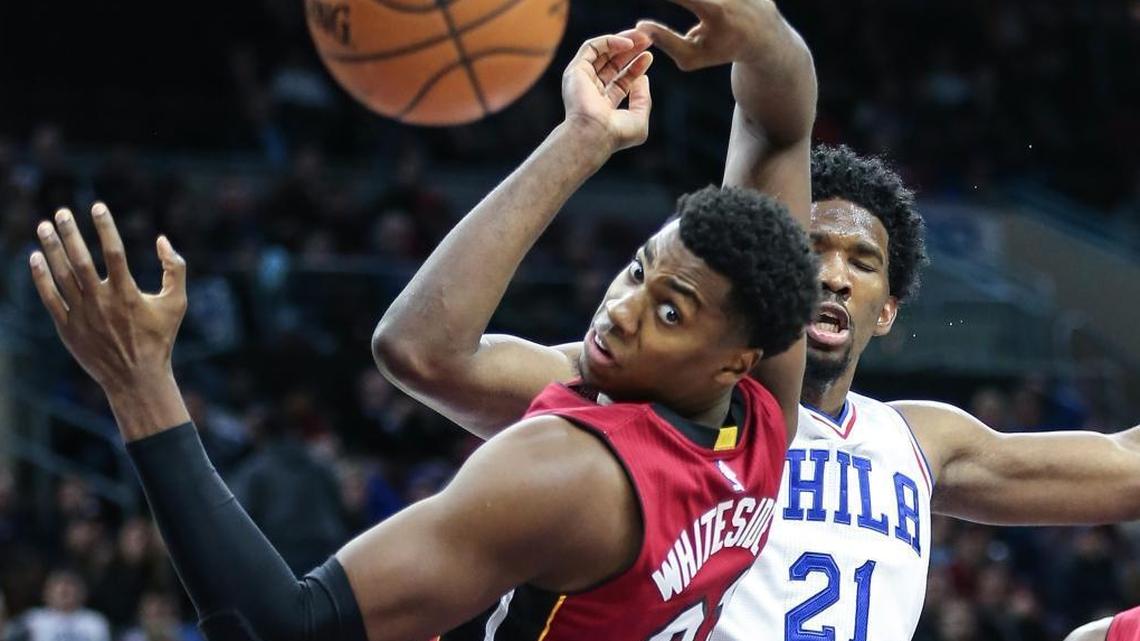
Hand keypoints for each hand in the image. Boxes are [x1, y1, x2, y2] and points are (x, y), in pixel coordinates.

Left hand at [29, 203, 187, 393]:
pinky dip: (40, 277)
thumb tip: (163, 239)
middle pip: (80, 259)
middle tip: (61, 212)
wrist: (136, 378)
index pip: (113, 251)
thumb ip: (175, 268)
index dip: (105, 226)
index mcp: (127, 293)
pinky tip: (35, 257)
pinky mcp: (67, 328)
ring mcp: (81, 314)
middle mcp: (101, 301)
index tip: (97, 206)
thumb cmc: (160, 338)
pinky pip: (49, 297)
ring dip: (51, 248)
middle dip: (70, 232)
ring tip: (44, 227)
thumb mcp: (177, 303)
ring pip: (61, 275)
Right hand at [561, 30, 653, 152]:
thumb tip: (643, 78)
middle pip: (612, 63)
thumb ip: (643, 99)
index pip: (621, 80)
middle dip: (630, 50)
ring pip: (602, 52)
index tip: (649, 56)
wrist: (594, 133)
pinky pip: (592, 47)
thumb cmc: (616, 133)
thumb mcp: (639, 118)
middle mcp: (591, 91)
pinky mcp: (576, 70)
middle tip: (647, 40)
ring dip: (622, 41)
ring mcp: (582, 80)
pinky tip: (628, 45)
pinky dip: (610, 41)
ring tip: (641, 37)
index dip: (636, 67)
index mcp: (604, 104)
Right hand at [637, 0, 780, 70]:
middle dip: (686, 5)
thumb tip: (639, 27)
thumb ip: (665, 42)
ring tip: (703, 27)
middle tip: (689, 26)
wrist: (763, 39)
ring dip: (694, 3)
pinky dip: (704, 1)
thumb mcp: (691, 56)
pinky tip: (712, 20)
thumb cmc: (720, 49)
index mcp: (716, 12)